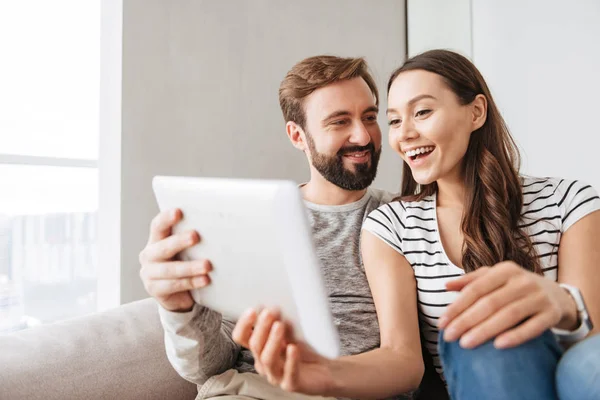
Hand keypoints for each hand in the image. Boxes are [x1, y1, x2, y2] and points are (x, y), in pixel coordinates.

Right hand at [139, 209, 211, 311]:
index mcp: (156, 240)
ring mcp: (149, 273)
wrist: (179, 294)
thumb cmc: (185, 264)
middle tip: (196, 236)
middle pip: (163, 247)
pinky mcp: (154, 290)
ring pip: (169, 269)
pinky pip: (173, 285)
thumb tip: (218, 229)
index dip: (167, 218)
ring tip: (207, 265)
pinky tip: (205, 280)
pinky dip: (191, 282)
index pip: (158, 226)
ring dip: (190, 267)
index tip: (179, 211)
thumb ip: (193, 239)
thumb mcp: (187, 250)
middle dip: (179, 241)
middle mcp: (149, 255)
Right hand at [232, 308, 335, 394]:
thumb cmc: (306, 348)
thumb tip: (273, 304)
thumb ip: (280, 321)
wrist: (327, 369)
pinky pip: (289, 373)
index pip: (242, 337)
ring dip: (272, 341)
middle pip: (255, 346)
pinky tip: (293, 348)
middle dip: (261, 327)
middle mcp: (264, 362)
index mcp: (260, 348)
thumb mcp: (292, 331)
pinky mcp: (291, 384)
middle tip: (270, 312)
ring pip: (268, 359)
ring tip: (280, 325)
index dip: (244, 325)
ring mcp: (276, 375)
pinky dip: (291, 360)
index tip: (252, 310)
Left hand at [438, 261, 577, 348]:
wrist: (557, 295)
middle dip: (466, 321)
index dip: (457, 306)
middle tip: (449, 337)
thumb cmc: (516, 288)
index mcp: (505, 270)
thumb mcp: (495, 278)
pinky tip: (498, 346)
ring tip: (466, 343)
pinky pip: (533, 327)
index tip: (442, 323)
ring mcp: (538, 297)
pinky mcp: (552, 314)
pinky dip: (516, 336)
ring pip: (508, 315)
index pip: (476, 289)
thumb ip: (471, 281)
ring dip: (485, 330)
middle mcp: (522, 281)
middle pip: (490, 303)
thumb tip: (446, 286)